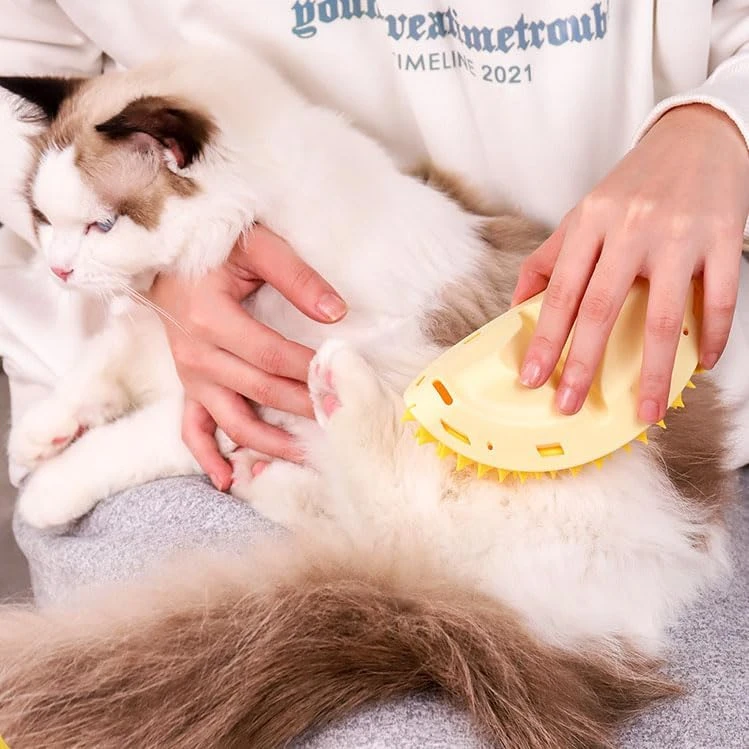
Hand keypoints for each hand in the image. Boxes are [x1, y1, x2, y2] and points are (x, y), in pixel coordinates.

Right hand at [148, 225, 346, 489]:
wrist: (164, 250)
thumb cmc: (213, 246)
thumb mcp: (257, 247)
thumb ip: (297, 278)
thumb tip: (336, 313)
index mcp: (211, 319)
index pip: (271, 355)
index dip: (308, 371)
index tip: (341, 379)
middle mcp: (196, 355)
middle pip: (259, 392)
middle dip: (302, 409)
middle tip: (340, 421)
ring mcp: (190, 376)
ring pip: (231, 422)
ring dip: (269, 444)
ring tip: (305, 457)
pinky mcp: (187, 385)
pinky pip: (191, 429)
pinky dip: (209, 457)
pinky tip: (230, 481)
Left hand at [512, 103, 748, 422]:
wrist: (696, 137)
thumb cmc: (632, 186)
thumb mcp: (582, 214)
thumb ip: (548, 260)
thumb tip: (517, 308)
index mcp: (589, 223)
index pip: (560, 292)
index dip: (545, 339)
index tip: (533, 378)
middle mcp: (630, 228)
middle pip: (602, 308)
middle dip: (584, 364)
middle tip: (570, 404)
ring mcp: (679, 235)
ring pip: (663, 316)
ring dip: (653, 371)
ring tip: (644, 410)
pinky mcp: (724, 238)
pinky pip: (720, 299)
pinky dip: (713, 337)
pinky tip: (700, 365)